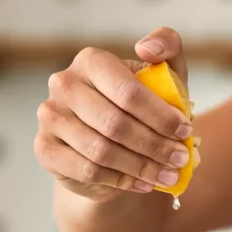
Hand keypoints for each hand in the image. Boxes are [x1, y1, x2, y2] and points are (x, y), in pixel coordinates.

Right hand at [34, 27, 192, 200]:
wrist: (109, 148)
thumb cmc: (140, 108)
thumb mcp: (162, 77)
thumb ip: (168, 49)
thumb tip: (148, 48)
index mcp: (91, 61)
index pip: (128, 92)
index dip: (161, 116)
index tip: (185, 132)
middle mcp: (64, 84)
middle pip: (116, 124)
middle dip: (155, 145)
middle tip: (180, 160)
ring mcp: (50, 116)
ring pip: (102, 151)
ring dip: (141, 167)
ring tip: (168, 175)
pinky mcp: (45, 149)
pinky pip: (87, 170)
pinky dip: (121, 180)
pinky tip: (143, 183)